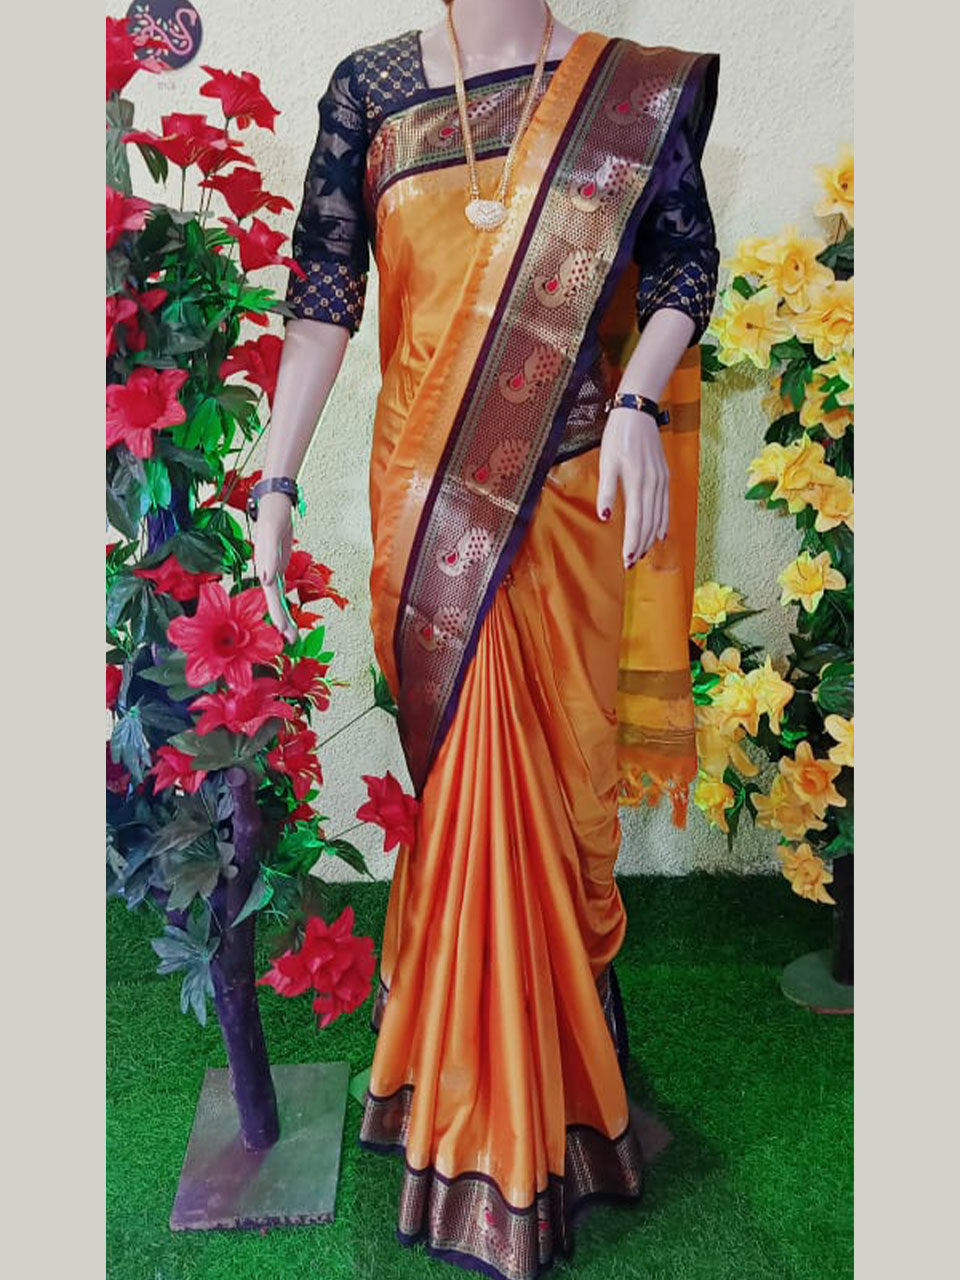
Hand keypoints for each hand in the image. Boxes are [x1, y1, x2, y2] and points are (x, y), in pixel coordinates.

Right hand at [252, 492, 297, 644]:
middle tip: (290, 640)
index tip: (282, 631)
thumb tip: (265, 578)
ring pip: (277, 599)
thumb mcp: (271, 531)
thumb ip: (268, 554)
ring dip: (283, 615)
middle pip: (273, 601)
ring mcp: (272, 570)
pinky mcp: (278, 566)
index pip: (270, 596)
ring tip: (290, 635)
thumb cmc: (272, 515)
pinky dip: (284, 603)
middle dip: (281, 621)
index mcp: (263, 566)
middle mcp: (266, 571)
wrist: (274, 503)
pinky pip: (281, 590)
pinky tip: (288, 614)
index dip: (276, 614)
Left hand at [596, 408, 669, 567]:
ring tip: (642, 554)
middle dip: (640, 545)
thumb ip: (606, 491)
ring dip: (650, 537)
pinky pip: (665, 504)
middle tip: (631, 563)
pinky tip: (659, 533)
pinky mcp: (664, 476)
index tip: (626, 560)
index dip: (631, 542)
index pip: (635, 520)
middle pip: (648, 522)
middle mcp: (653, 484)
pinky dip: (662, 521)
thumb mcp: (606, 462)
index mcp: (637, 482)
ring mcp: (661, 481)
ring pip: (658, 516)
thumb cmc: (618, 436)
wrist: (638, 412)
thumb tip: (604, 517)